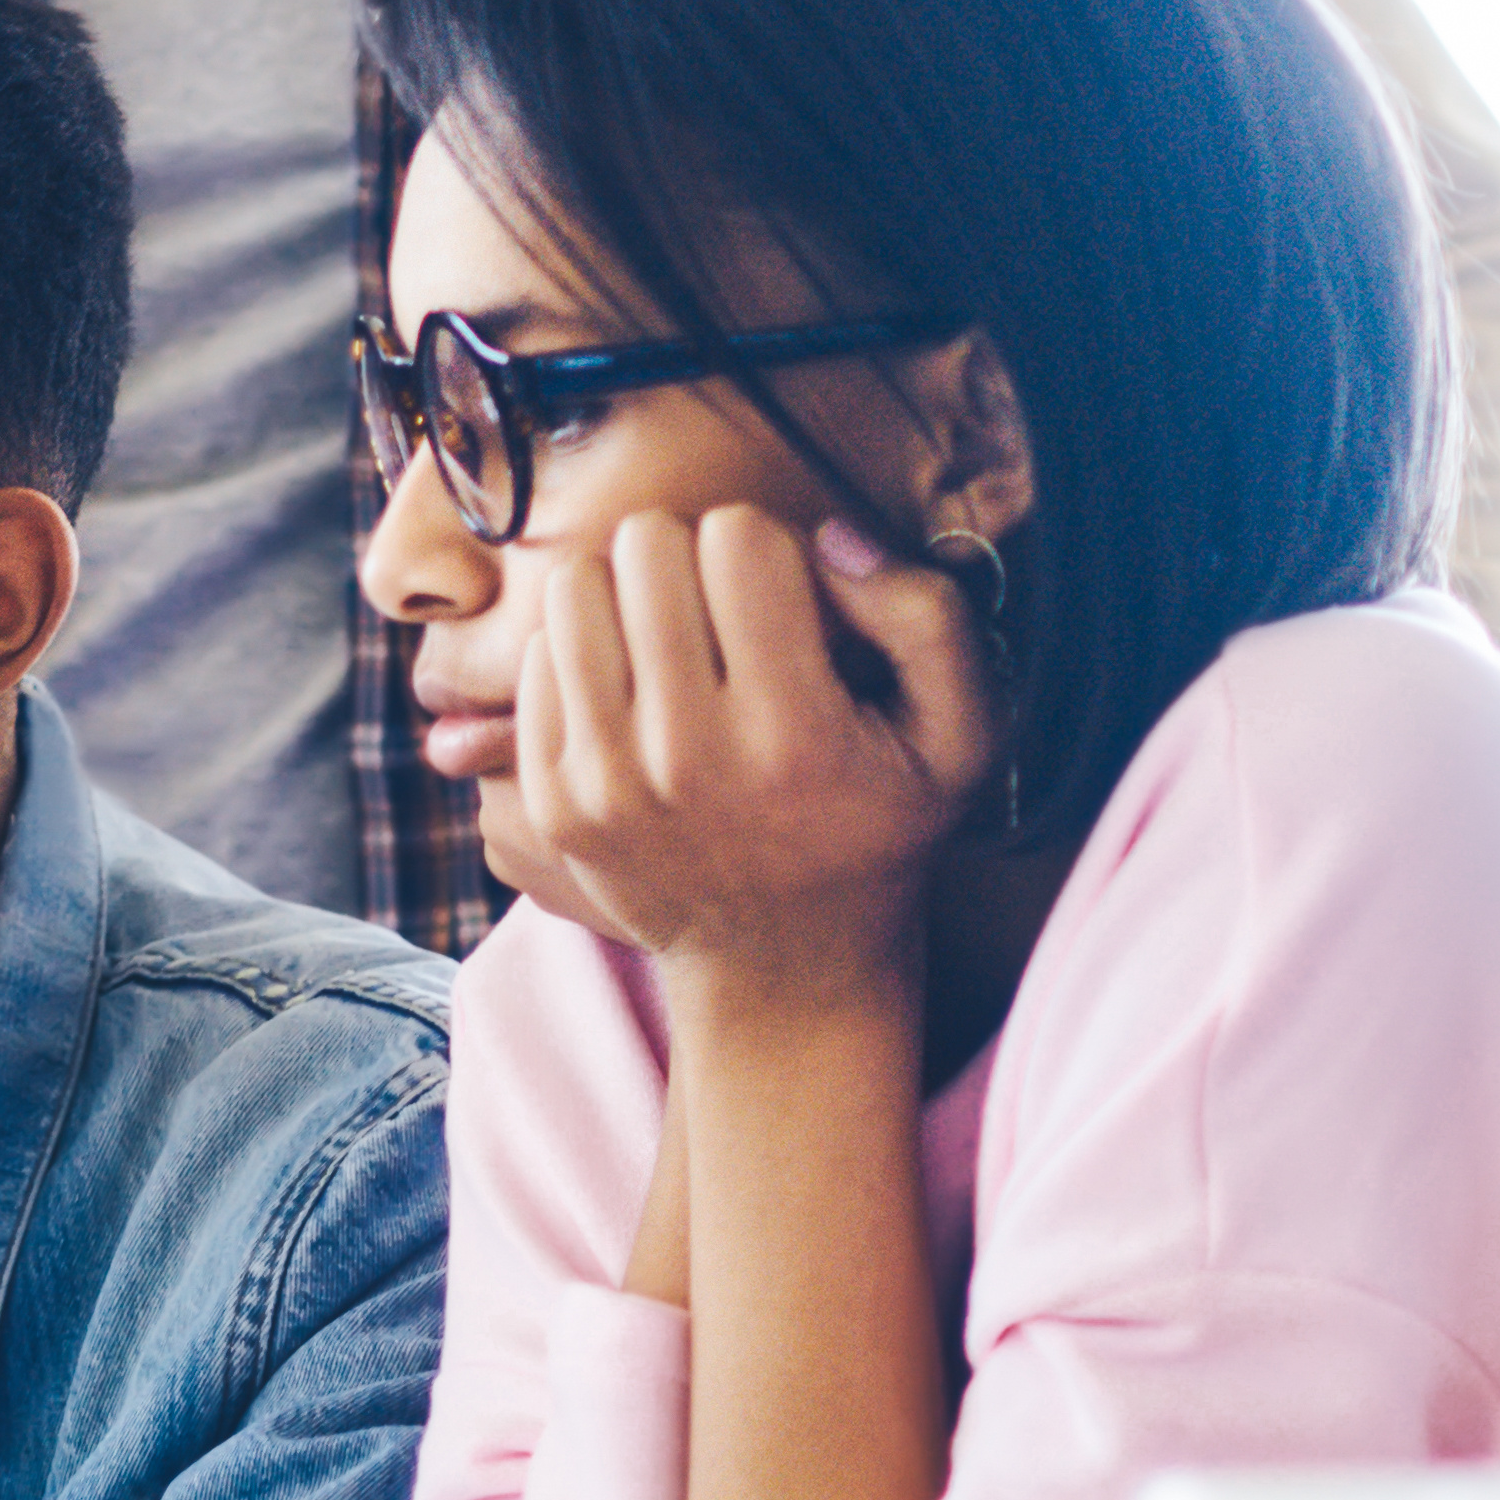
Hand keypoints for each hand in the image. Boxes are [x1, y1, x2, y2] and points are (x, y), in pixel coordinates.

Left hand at [507, 507, 1000, 987]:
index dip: (770, 547)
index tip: (788, 603)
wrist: (786, 963)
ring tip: (676, 645)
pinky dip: (585, 656)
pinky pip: (539, 655)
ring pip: (578, 586)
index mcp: (792, 734)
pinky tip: (637, 699)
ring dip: (628, 596)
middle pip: (646, 544)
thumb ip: (928, 618)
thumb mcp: (960, 734)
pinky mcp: (552, 804)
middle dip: (693, 558)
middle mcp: (687, 760)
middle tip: (725, 616)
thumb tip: (828, 538)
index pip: (737, 536)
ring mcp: (605, 786)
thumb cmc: (876, 823)